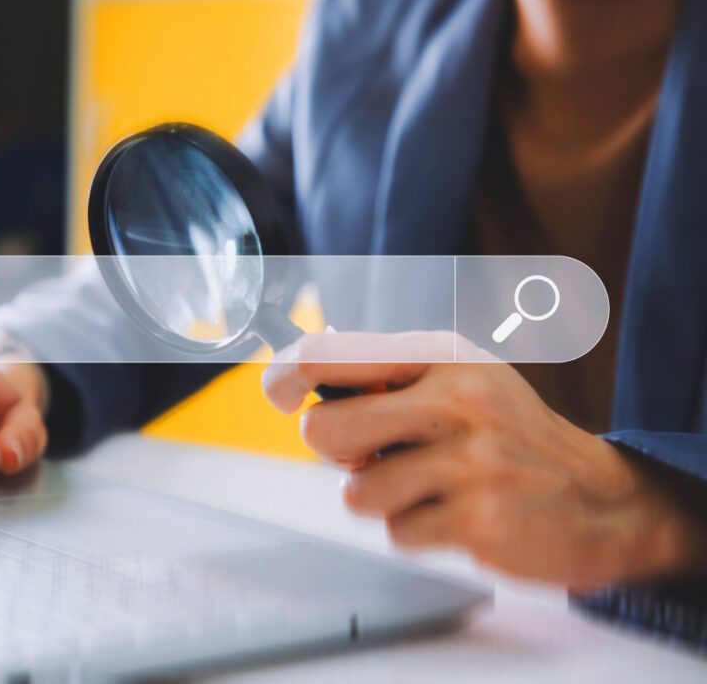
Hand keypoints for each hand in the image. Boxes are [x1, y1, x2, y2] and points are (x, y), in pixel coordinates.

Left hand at [263, 331, 706, 587]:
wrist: (603, 499)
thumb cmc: (511, 437)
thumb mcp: (461, 380)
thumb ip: (388, 378)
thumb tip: (302, 385)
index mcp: (443, 356)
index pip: (333, 351)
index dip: (287, 373)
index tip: (279, 392)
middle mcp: (457, 398)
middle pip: (324, 429)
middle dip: (334, 452)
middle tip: (370, 452)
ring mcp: (470, 460)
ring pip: (357, 491)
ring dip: (383, 499)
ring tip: (430, 487)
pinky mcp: (478, 519)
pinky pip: (397, 533)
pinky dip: (417, 531)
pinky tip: (456, 514)